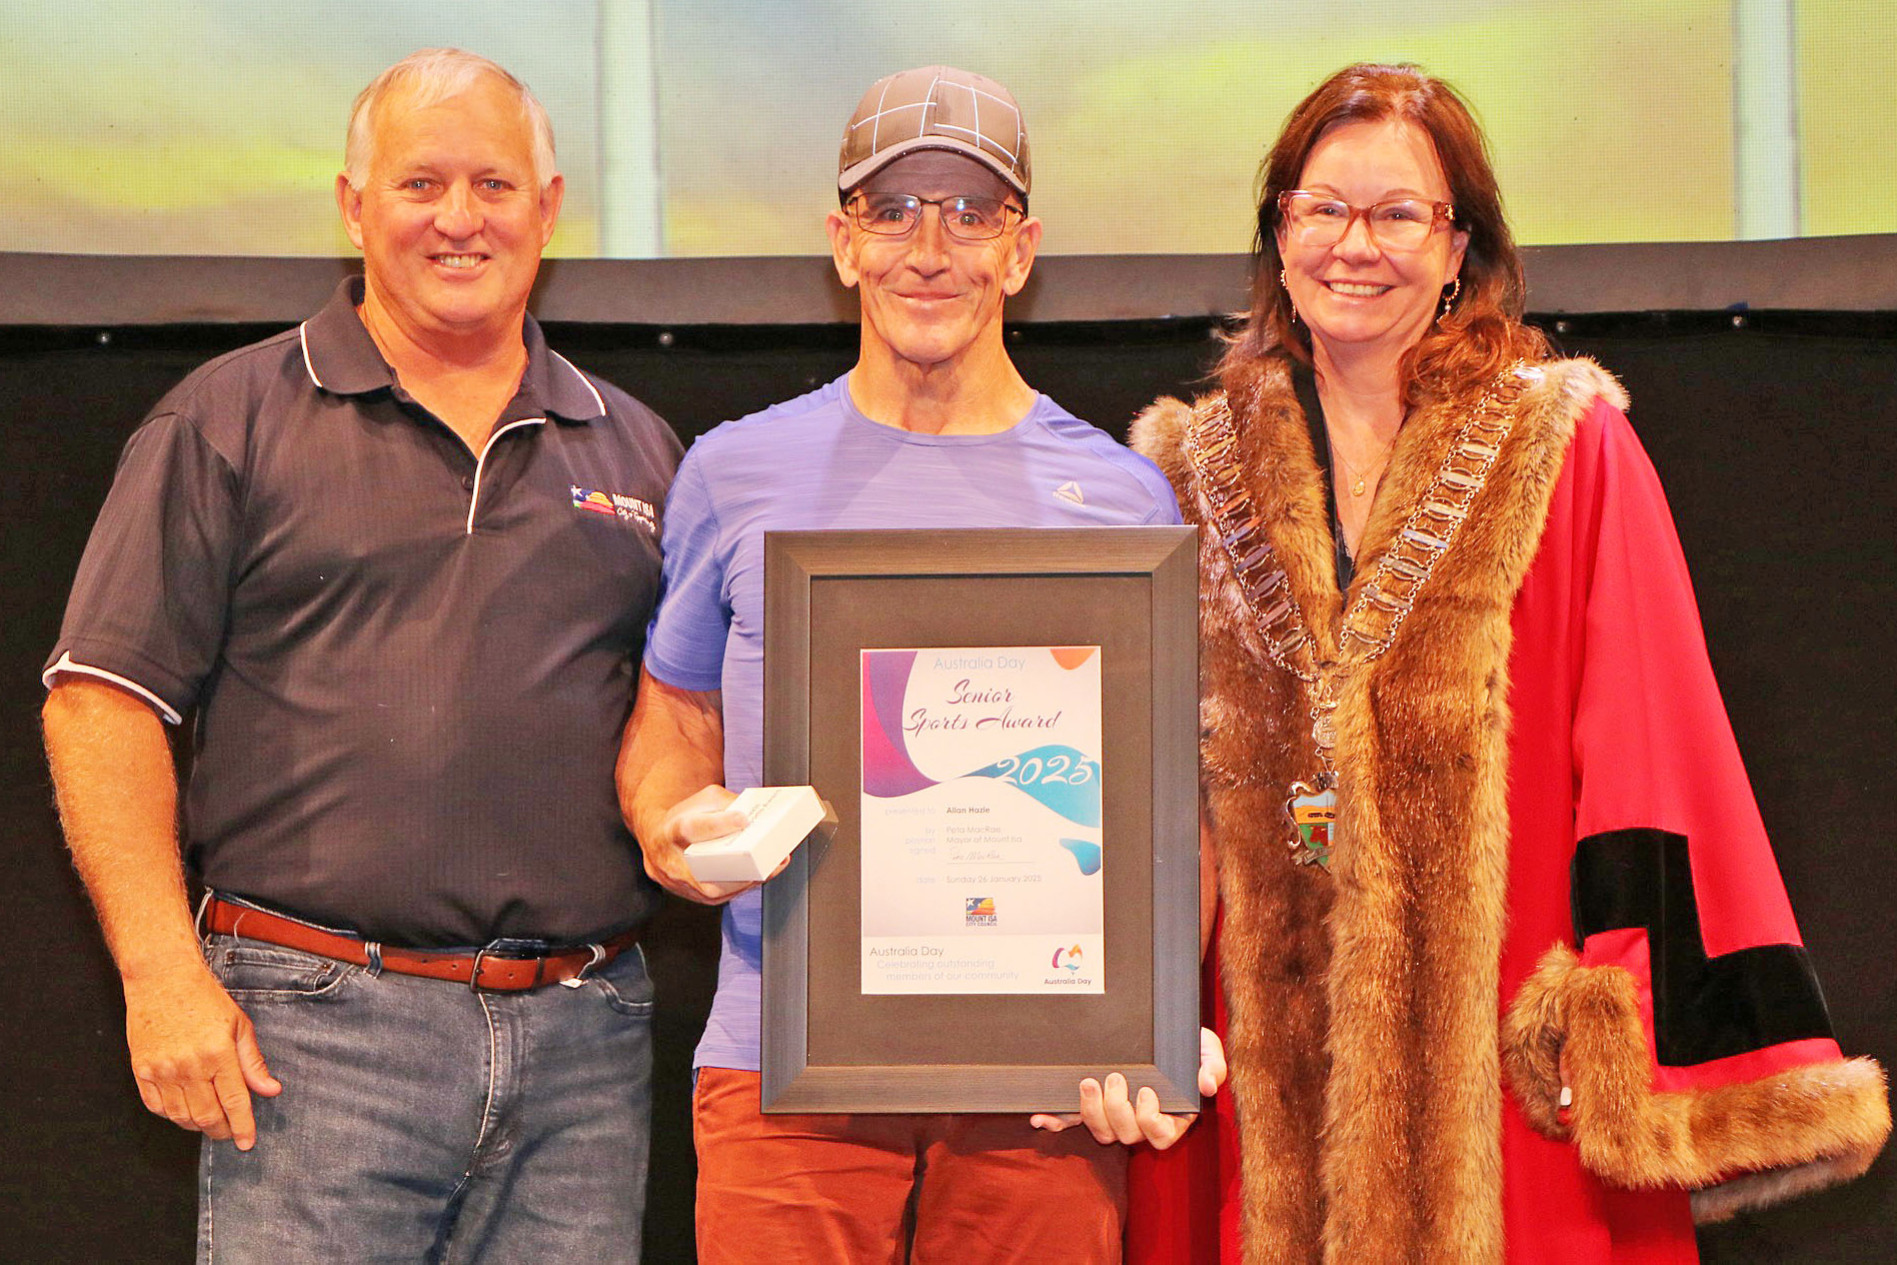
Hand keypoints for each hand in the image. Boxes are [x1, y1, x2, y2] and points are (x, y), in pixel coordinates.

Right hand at [122, 964, 280, 1149]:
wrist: (162, 979)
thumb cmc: (205, 999)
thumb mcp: (239, 1026)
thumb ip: (253, 1062)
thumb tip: (270, 1091)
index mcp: (218, 1053)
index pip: (234, 1102)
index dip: (243, 1127)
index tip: (248, 1143)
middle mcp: (189, 1066)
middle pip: (207, 1116)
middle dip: (222, 1131)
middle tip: (230, 1133)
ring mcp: (162, 1070)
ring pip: (181, 1117)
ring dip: (198, 1126)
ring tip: (210, 1121)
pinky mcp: (141, 1071)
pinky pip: (157, 1107)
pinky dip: (173, 1115)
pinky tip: (186, 1109)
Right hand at [640, 784, 768, 905]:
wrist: (657, 842)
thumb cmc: (684, 818)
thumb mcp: (702, 801)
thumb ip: (727, 803)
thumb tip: (754, 814)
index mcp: (672, 831)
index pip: (693, 829)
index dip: (719, 825)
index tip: (743, 820)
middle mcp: (672, 862)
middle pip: (705, 870)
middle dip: (739, 866)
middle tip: (768, 856)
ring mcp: (682, 884)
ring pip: (715, 890)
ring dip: (748, 880)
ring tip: (774, 866)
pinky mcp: (694, 895)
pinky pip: (722, 896)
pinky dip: (744, 886)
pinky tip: (762, 875)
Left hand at [1029, 1027, 1227, 1149]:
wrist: (1157, 1024)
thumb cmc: (1185, 1042)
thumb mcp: (1205, 1049)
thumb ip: (1212, 1066)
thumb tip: (1205, 1086)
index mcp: (1170, 1116)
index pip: (1159, 1136)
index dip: (1150, 1120)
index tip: (1147, 1091)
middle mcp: (1140, 1121)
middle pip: (1125, 1135)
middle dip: (1117, 1110)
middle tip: (1114, 1077)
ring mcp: (1112, 1114)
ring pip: (1100, 1131)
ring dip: (1090, 1112)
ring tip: (1088, 1083)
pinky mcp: (1089, 1103)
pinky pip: (1070, 1120)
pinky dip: (1055, 1121)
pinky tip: (1039, 1118)